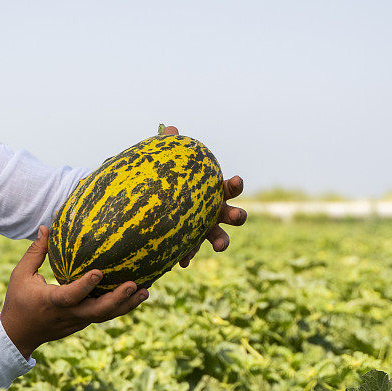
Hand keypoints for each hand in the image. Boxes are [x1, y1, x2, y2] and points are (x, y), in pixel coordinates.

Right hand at [0, 226, 147, 359]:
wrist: (19, 336)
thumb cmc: (19, 301)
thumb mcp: (21, 275)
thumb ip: (36, 253)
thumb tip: (46, 228)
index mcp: (51, 302)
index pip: (71, 296)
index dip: (85, 286)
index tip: (100, 272)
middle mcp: (68, 314)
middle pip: (97, 312)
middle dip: (117, 299)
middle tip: (133, 285)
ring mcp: (78, 321)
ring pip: (105, 316)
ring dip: (126, 305)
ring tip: (145, 291)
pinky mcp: (83, 323)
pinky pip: (104, 315)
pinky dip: (120, 307)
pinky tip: (136, 295)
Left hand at [159, 125, 246, 267]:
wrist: (154, 206)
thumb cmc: (171, 183)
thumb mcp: (171, 167)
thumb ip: (173, 151)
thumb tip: (172, 129)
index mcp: (215, 192)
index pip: (230, 188)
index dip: (235, 184)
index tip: (235, 180)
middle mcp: (216, 212)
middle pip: (234, 215)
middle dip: (237, 215)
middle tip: (236, 215)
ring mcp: (206, 230)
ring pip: (220, 237)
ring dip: (222, 241)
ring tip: (220, 246)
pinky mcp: (191, 244)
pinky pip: (193, 251)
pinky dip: (189, 255)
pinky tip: (181, 261)